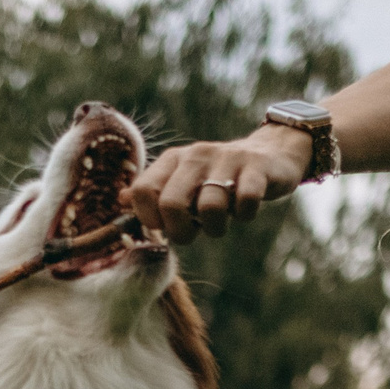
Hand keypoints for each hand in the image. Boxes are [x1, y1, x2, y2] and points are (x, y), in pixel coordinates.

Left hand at [125, 124, 312, 245]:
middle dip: (182, 232)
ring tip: (222, 222)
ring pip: (210, 207)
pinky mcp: (256, 169)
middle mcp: (196, 155)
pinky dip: (245, 215)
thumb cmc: (218, 179)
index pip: (143, 192)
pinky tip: (245, 210)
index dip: (151, 219)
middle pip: (171, 204)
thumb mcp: (183, 180)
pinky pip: (245, 202)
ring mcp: (227, 160)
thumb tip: (121, 199)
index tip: (166, 226)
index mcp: (173, 160)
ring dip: (216, 228)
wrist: (268, 156)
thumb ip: (153, 191)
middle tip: (195, 233)